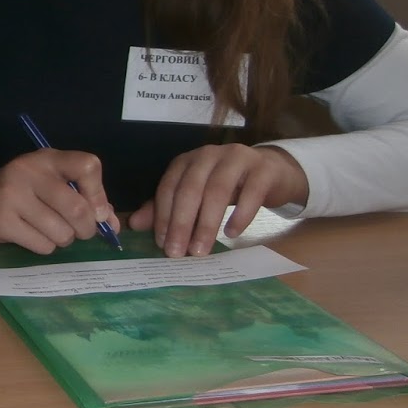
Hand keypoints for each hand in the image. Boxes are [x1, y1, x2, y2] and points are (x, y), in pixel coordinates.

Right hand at [0, 149, 116, 254]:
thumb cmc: (24, 192)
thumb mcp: (53, 184)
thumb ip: (86, 199)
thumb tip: (113, 224)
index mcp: (47, 158)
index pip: (87, 166)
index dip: (99, 193)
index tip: (97, 211)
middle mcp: (29, 172)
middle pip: (77, 208)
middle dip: (86, 228)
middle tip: (80, 231)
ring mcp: (12, 196)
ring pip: (61, 232)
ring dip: (64, 239)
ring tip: (51, 231)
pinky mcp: (1, 221)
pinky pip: (43, 245)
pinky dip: (46, 247)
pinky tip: (32, 236)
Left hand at [129, 143, 309, 257]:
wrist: (273, 172)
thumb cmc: (229, 186)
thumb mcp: (196, 195)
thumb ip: (166, 207)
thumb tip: (134, 224)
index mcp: (187, 161)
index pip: (169, 188)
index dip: (163, 216)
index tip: (162, 244)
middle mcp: (208, 155)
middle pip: (190, 189)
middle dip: (182, 223)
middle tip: (178, 253)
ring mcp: (237, 159)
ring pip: (217, 191)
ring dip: (207, 223)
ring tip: (201, 249)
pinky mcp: (263, 169)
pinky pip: (251, 192)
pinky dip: (240, 215)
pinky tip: (232, 233)